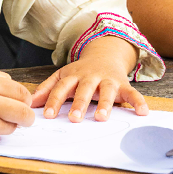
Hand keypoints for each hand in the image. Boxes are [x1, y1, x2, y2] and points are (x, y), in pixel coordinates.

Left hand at [30, 36, 148, 121]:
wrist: (105, 54)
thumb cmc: (81, 71)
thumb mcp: (62, 76)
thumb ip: (47, 89)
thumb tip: (30, 103)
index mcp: (73, 76)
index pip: (62, 88)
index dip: (54, 100)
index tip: (47, 114)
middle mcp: (91, 77)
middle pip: (84, 90)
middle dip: (80, 104)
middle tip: (74, 118)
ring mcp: (107, 80)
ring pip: (107, 92)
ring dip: (105, 104)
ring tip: (102, 118)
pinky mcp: (123, 84)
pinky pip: (132, 93)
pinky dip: (138, 102)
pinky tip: (143, 112)